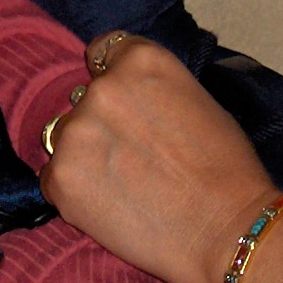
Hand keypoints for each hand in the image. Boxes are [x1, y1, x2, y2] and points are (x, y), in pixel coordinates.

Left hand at [40, 37, 273, 282]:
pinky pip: (55, 178)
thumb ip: (153, 91)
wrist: (226, 230)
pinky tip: (111, 206)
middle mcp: (102, 88)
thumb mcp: (199, 101)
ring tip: (124, 186)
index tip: (126, 104)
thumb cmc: (227, 169)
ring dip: (85, 155)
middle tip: (134, 157)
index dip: (114, 79)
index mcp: (141, 61)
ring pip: (66, 138)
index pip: (104, 51)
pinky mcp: (60, 178)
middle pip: (84, 98)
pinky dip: (75, 192)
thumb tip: (132, 99)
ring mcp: (76, 133)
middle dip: (103, 123)